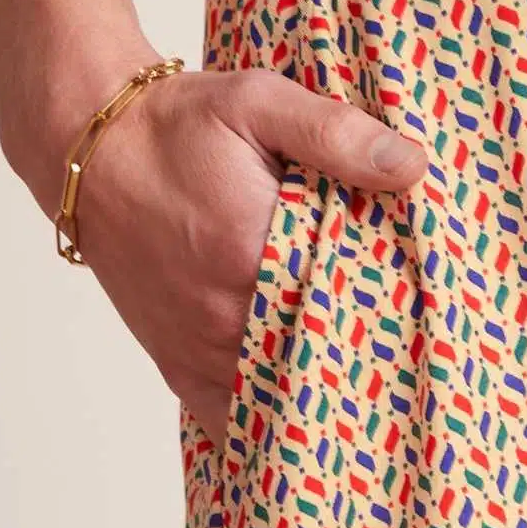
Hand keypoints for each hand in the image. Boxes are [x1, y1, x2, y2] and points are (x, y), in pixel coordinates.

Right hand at [48, 66, 429, 447]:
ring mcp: (198, 348)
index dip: (400, 309)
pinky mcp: (175, 362)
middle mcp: (226, 316)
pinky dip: (268, 424)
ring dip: (324, 395)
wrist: (90, 151)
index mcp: (255, 254)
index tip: (436, 312)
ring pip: (281, 402)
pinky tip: (302, 419)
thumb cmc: (174, 125)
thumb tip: (412, 166)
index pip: (355, 305)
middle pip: (324, 361)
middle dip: (371, 358)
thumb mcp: (258, 103)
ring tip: (374, 395)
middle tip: (417, 357)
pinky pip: (229, 421)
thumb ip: (335, 134)